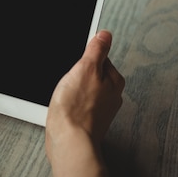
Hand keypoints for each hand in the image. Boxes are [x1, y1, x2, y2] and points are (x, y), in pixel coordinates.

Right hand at [45, 30, 124, 157]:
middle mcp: (111, 97)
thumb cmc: (77, 108)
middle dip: (78, 75)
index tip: (75, 64)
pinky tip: (62, 107)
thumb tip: (105, 34)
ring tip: (64, 95)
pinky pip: (77, 105)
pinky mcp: (87, 122)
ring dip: (72, 90)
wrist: (69, 141)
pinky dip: (70, 104)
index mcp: (115, 81)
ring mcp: (99, 111)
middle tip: (68, 80)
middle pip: (92, 75)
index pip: (101, 58)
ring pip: (83, 91)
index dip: (84, 58)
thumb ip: (97, 50)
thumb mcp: (86, 68)